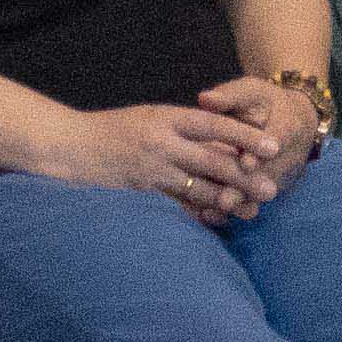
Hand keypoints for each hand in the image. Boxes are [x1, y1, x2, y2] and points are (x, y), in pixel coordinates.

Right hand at [62, 97, 269, 213]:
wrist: (68, 147)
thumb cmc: (111, 130)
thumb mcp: (148, 117)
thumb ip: (181, 127)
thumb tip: (220, 138)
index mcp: (166, 117)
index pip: (215, 125)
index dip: (246, 135)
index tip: (273, 145)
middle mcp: (162, 143)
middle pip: (213, 160)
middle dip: (245, 176)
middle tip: (272, 189)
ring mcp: (151, 170)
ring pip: (198, 188)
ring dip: (228, 201)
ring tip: (252, 212)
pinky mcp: (141, 194)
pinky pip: (176, 207)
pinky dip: (197, 216)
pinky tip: (216, 224)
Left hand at [195, 74, 326, 212]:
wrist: (293, 119)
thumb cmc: (264, 102)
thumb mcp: (250, 91)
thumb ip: (229, 96)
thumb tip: (204, 99)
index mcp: (288, 126)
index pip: (278, 139)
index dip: (261, 152)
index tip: (246, 163)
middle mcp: (288, 155)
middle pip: (269, 174)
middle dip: (248, 188)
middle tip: (226, 201)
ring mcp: (281, 175)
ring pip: (261, 192)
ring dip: (240, 204)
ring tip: (215, 213)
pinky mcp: (271, 188)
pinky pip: (254, 200)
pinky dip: (233, 210)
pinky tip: (209, 217)